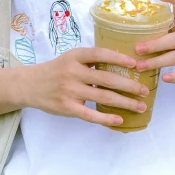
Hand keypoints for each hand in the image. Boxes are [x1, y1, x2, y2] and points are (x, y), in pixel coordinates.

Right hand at [24, 47, 149, 127]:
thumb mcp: (70, 58)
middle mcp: (72, 72)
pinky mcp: (67, 108)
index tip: (135, 63)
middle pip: (106, 78)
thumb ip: (90, 59)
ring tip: (140, 106)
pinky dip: (106, 118)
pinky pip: (90, 114)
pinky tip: (120, 120)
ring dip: (124, 102)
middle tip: (144, 90)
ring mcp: (70, 91)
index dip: (118, 58)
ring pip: (103, 97)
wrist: (30, 85)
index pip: (99, 54)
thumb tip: (120, 60)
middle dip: (129, 85)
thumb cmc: (56, 70)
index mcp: (75, 56)